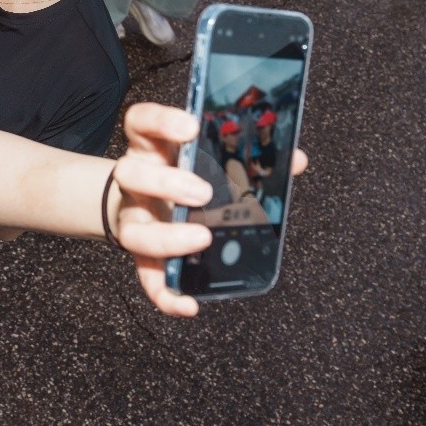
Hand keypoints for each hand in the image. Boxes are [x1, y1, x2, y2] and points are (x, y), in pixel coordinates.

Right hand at [109, 104, 308, 316]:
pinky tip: (190, 304)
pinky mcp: (141, 258)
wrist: (147, 205)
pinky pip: (146, 280)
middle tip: (203, 192)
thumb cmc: (186, 177)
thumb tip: (296, 159)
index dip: (161, 121)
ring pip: (131, 232)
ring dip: (166, 237)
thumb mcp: (206, 158)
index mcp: (153, 149)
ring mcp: (135, 220)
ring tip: (202, 237)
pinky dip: (166, 295)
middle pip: (129, 174)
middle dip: (166, 183)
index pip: (141, 122)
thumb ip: (247, 157)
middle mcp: (136, 183)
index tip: (191, 126)